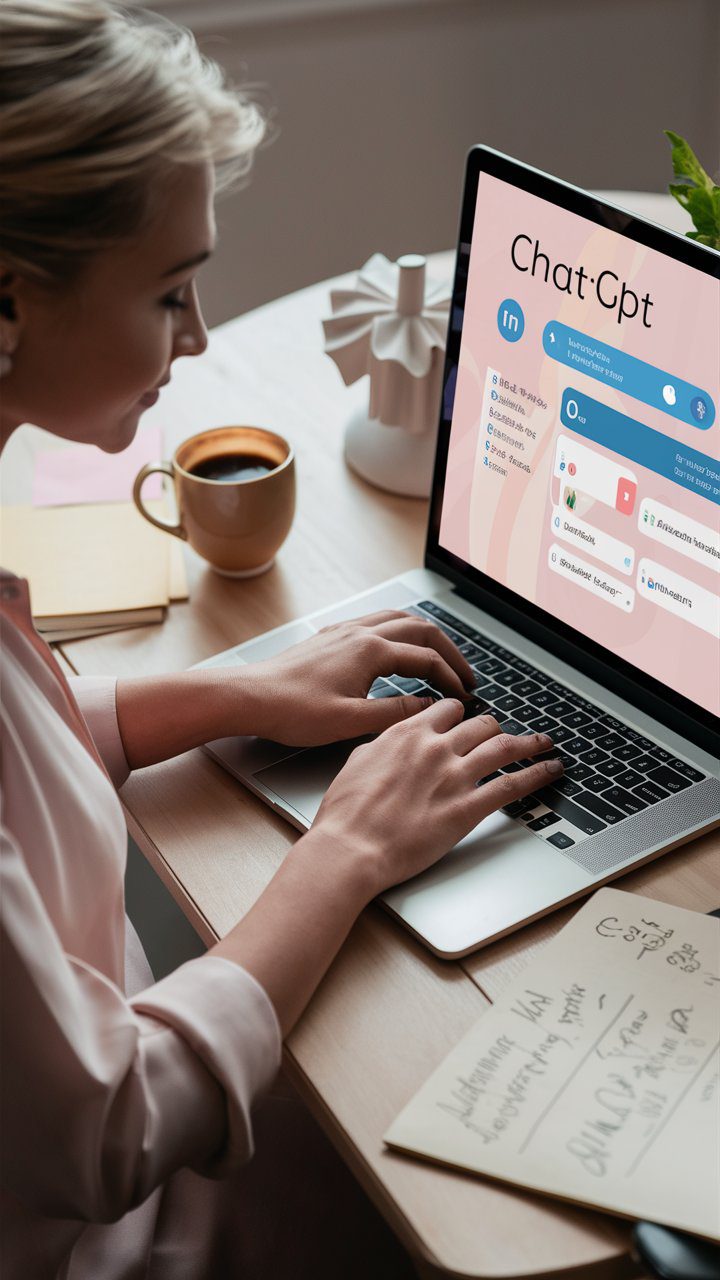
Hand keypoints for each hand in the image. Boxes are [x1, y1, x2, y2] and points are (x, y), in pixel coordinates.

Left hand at [239, 610, 474, 746]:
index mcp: (369, 651)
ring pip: (398, 619)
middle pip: (420, 630)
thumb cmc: (291, 711)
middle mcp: (359, 632)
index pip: (426, 660)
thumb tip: (430, 706)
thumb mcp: (350, 721)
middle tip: (465, 674)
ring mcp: (343, 631)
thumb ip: (396, 712)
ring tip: (440, 656)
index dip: (451, 679)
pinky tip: (396, 647)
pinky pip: (375, 622)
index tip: (464, 697)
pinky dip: (398, 631)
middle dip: (448, 651)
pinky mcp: (329, 637)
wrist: (248, 697)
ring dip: (425, 636)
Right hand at [312, 700, 563, 896]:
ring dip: (529, 743)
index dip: (461, 715)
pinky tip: (550, 769)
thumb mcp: (356, 763)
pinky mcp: (468, 808)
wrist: (351, 848)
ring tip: (544, 742)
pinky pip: (512, 785)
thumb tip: (390, 744)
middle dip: (495, 729)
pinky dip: (537, 774)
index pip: (447, 709)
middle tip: (505, 735)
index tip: (467, 720)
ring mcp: (454, 776)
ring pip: (503, 747)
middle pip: (481, 725)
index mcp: (406, 734)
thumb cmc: (346, 814)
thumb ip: (381, 747)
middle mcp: (435, 748)